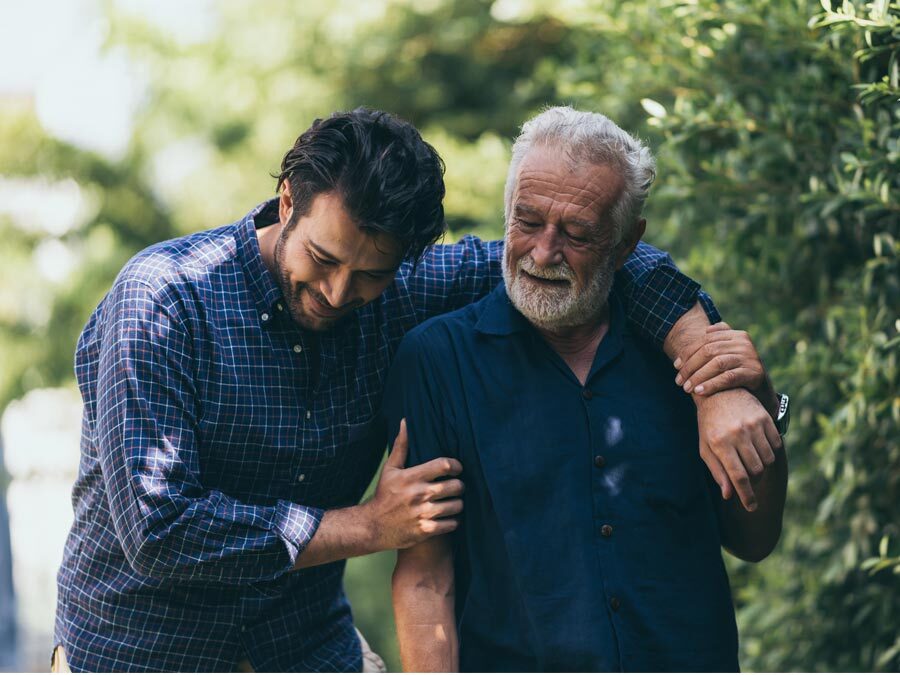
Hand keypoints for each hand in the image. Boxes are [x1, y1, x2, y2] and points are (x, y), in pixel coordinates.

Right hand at [365, 419, 464, 549]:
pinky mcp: (425, 530)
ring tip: (453, 502)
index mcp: (412, 477)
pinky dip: (453, 521)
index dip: (456, 465)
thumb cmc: (384, 495)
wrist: (372, 526)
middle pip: (455, 486)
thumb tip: (405, 422)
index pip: (444, 465)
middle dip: (460, 485)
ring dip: (458, 504)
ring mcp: (423, 513)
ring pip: (457, 506)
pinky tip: (447, 517)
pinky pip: (452, 524)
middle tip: (456, 486)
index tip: (456, 468)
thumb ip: (401, 446)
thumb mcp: (390, 469)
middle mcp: (419, 494)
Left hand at [674, 322, 777, 415]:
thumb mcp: (727, 356)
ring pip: (717, 363)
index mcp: (735, 335)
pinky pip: (728, 377)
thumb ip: (715, 345)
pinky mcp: (755, 373)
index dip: (688, 352)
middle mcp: (744, 343)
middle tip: (679, 381)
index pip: (705, 340)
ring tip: (687, 388)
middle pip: (709, 350)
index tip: (676, 365)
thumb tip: (696, 339)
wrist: (762, 393)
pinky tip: (699, 392)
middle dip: (690, 366)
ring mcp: (750, 357)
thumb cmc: (737, 373)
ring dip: (698, 376)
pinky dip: (711, 384)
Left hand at [696, 389, 782, 511]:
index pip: (738, 477)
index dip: (746, 496)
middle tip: (748, 479)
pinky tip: (759, 448)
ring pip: (768, 460)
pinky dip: (770, 452)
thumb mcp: (706, 448)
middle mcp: (737, 434)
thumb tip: (729, 494)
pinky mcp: (764, 418)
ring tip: (751, 461)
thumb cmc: (709, 425)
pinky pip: (776, 445)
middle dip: (753, 480)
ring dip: (762, 466)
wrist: (719, 393)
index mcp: (720, 443)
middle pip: (756, 470)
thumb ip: (718, 471)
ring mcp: (752, 425)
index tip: (751, 507)